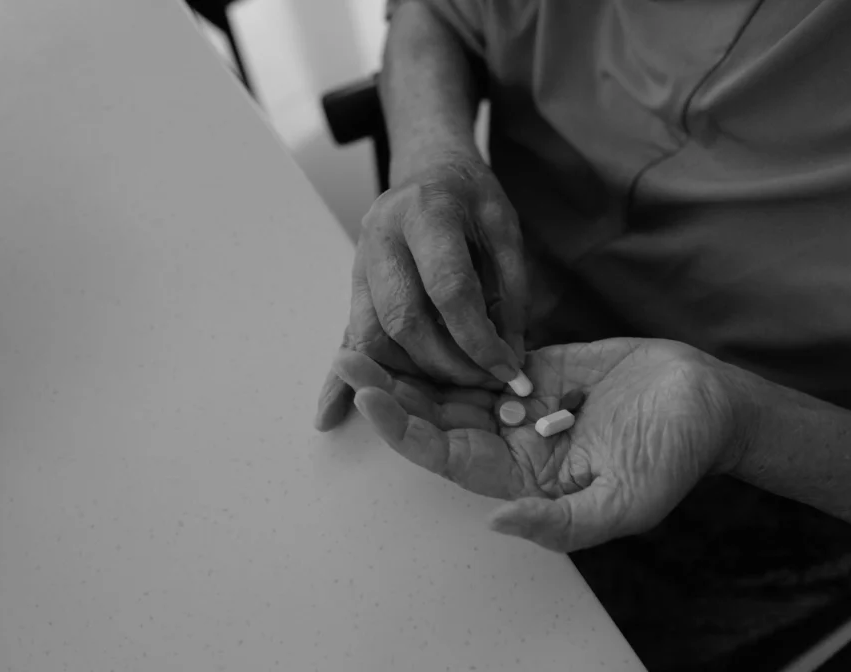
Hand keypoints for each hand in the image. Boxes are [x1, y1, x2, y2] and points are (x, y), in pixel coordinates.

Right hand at [315, 155, 528, 431]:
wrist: (425, 166)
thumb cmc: (471, 196)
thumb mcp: (505, 230)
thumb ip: (511, 291)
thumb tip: (509, 357)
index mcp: (425, 211)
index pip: (449, 289)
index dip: (478, 337)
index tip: (506, 369)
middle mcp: (381, 234)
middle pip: (402, 318)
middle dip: (445, 364)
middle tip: (482, 384)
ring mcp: (359, 259)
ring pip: (370, 334)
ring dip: (410, 373)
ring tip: (451, 388)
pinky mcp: (352, 283)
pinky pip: (351, 334)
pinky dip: (354, 373)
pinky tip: (339, 409)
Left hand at [331, 338, 748, 551]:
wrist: (706, 400)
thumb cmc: (673, 456)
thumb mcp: (624, 502)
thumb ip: (560, 523)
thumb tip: (496, 522)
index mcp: (520, 480)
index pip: (446, 455)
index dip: (404, 429)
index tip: (367, 395)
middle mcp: (510, 444)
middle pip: (436, 417)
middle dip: (390, 390)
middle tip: (345, 355)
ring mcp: (519, 404)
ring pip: (451, 383)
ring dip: (411, 361)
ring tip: (369, 329)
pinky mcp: (533, 367)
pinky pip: (480, 353)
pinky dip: (451, 336)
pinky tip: (420, 314)